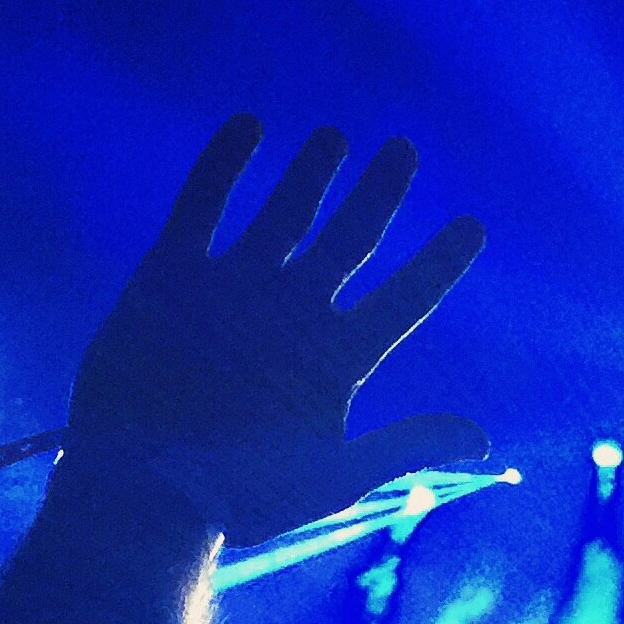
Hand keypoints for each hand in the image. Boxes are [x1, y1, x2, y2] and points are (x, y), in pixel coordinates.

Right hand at [70, 117, 488, 546]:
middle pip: (350, 241)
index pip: (405, 300)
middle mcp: (293, 317)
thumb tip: (483, 440)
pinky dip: (221, 165)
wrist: (140, 489)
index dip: (439, 263)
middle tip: (405, 150)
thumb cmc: (238, 499)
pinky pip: (200, 207)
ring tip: (335, 135)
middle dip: (379, 195)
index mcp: (338, 360)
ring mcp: (234, 292)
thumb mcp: (333, 478)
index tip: (474, 226)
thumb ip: (403, 446)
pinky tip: (250, 125)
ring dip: (310, 174)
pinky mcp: (171, 279)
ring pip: (283, 215)